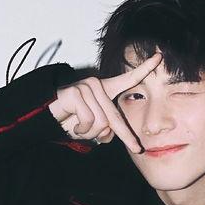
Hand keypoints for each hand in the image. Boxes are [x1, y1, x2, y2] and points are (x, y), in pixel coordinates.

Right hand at [48, 52, 162, 152]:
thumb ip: (106, 129)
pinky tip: (72, 125)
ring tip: (78, 128)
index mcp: (104, 90)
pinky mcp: (76, 93)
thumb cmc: (70, 120)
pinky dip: (80, 130)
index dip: (144, 68)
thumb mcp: (92, 127)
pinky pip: (88, 120)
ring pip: (101, 122)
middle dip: (125, 135)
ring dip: (89, 132)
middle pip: (114, 116)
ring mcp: (86, 87)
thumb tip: (111, 135)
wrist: (45, 117)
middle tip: (137, 148)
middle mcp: (97, 85)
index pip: (128, 79)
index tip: (160, 57)